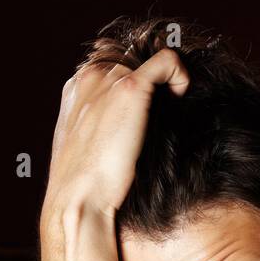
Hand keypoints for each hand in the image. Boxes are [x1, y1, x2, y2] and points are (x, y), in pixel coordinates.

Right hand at [41, 47, 189, 225]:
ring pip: (150, 60)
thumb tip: (126, 130)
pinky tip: (182, 97)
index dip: (139, 84)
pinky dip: (181, 75)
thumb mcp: (88, 149)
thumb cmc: (86, 186)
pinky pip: (168, 60)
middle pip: (135, 61)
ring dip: (166, 82)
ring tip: (172, 111)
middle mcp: (90, 77)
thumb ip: (102, 128)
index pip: (116, 66)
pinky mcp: (130, 87)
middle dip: (154, 83)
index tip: (152, 110)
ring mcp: (109, 79)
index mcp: (77, 89)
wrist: (78, 200)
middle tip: (166, 113)